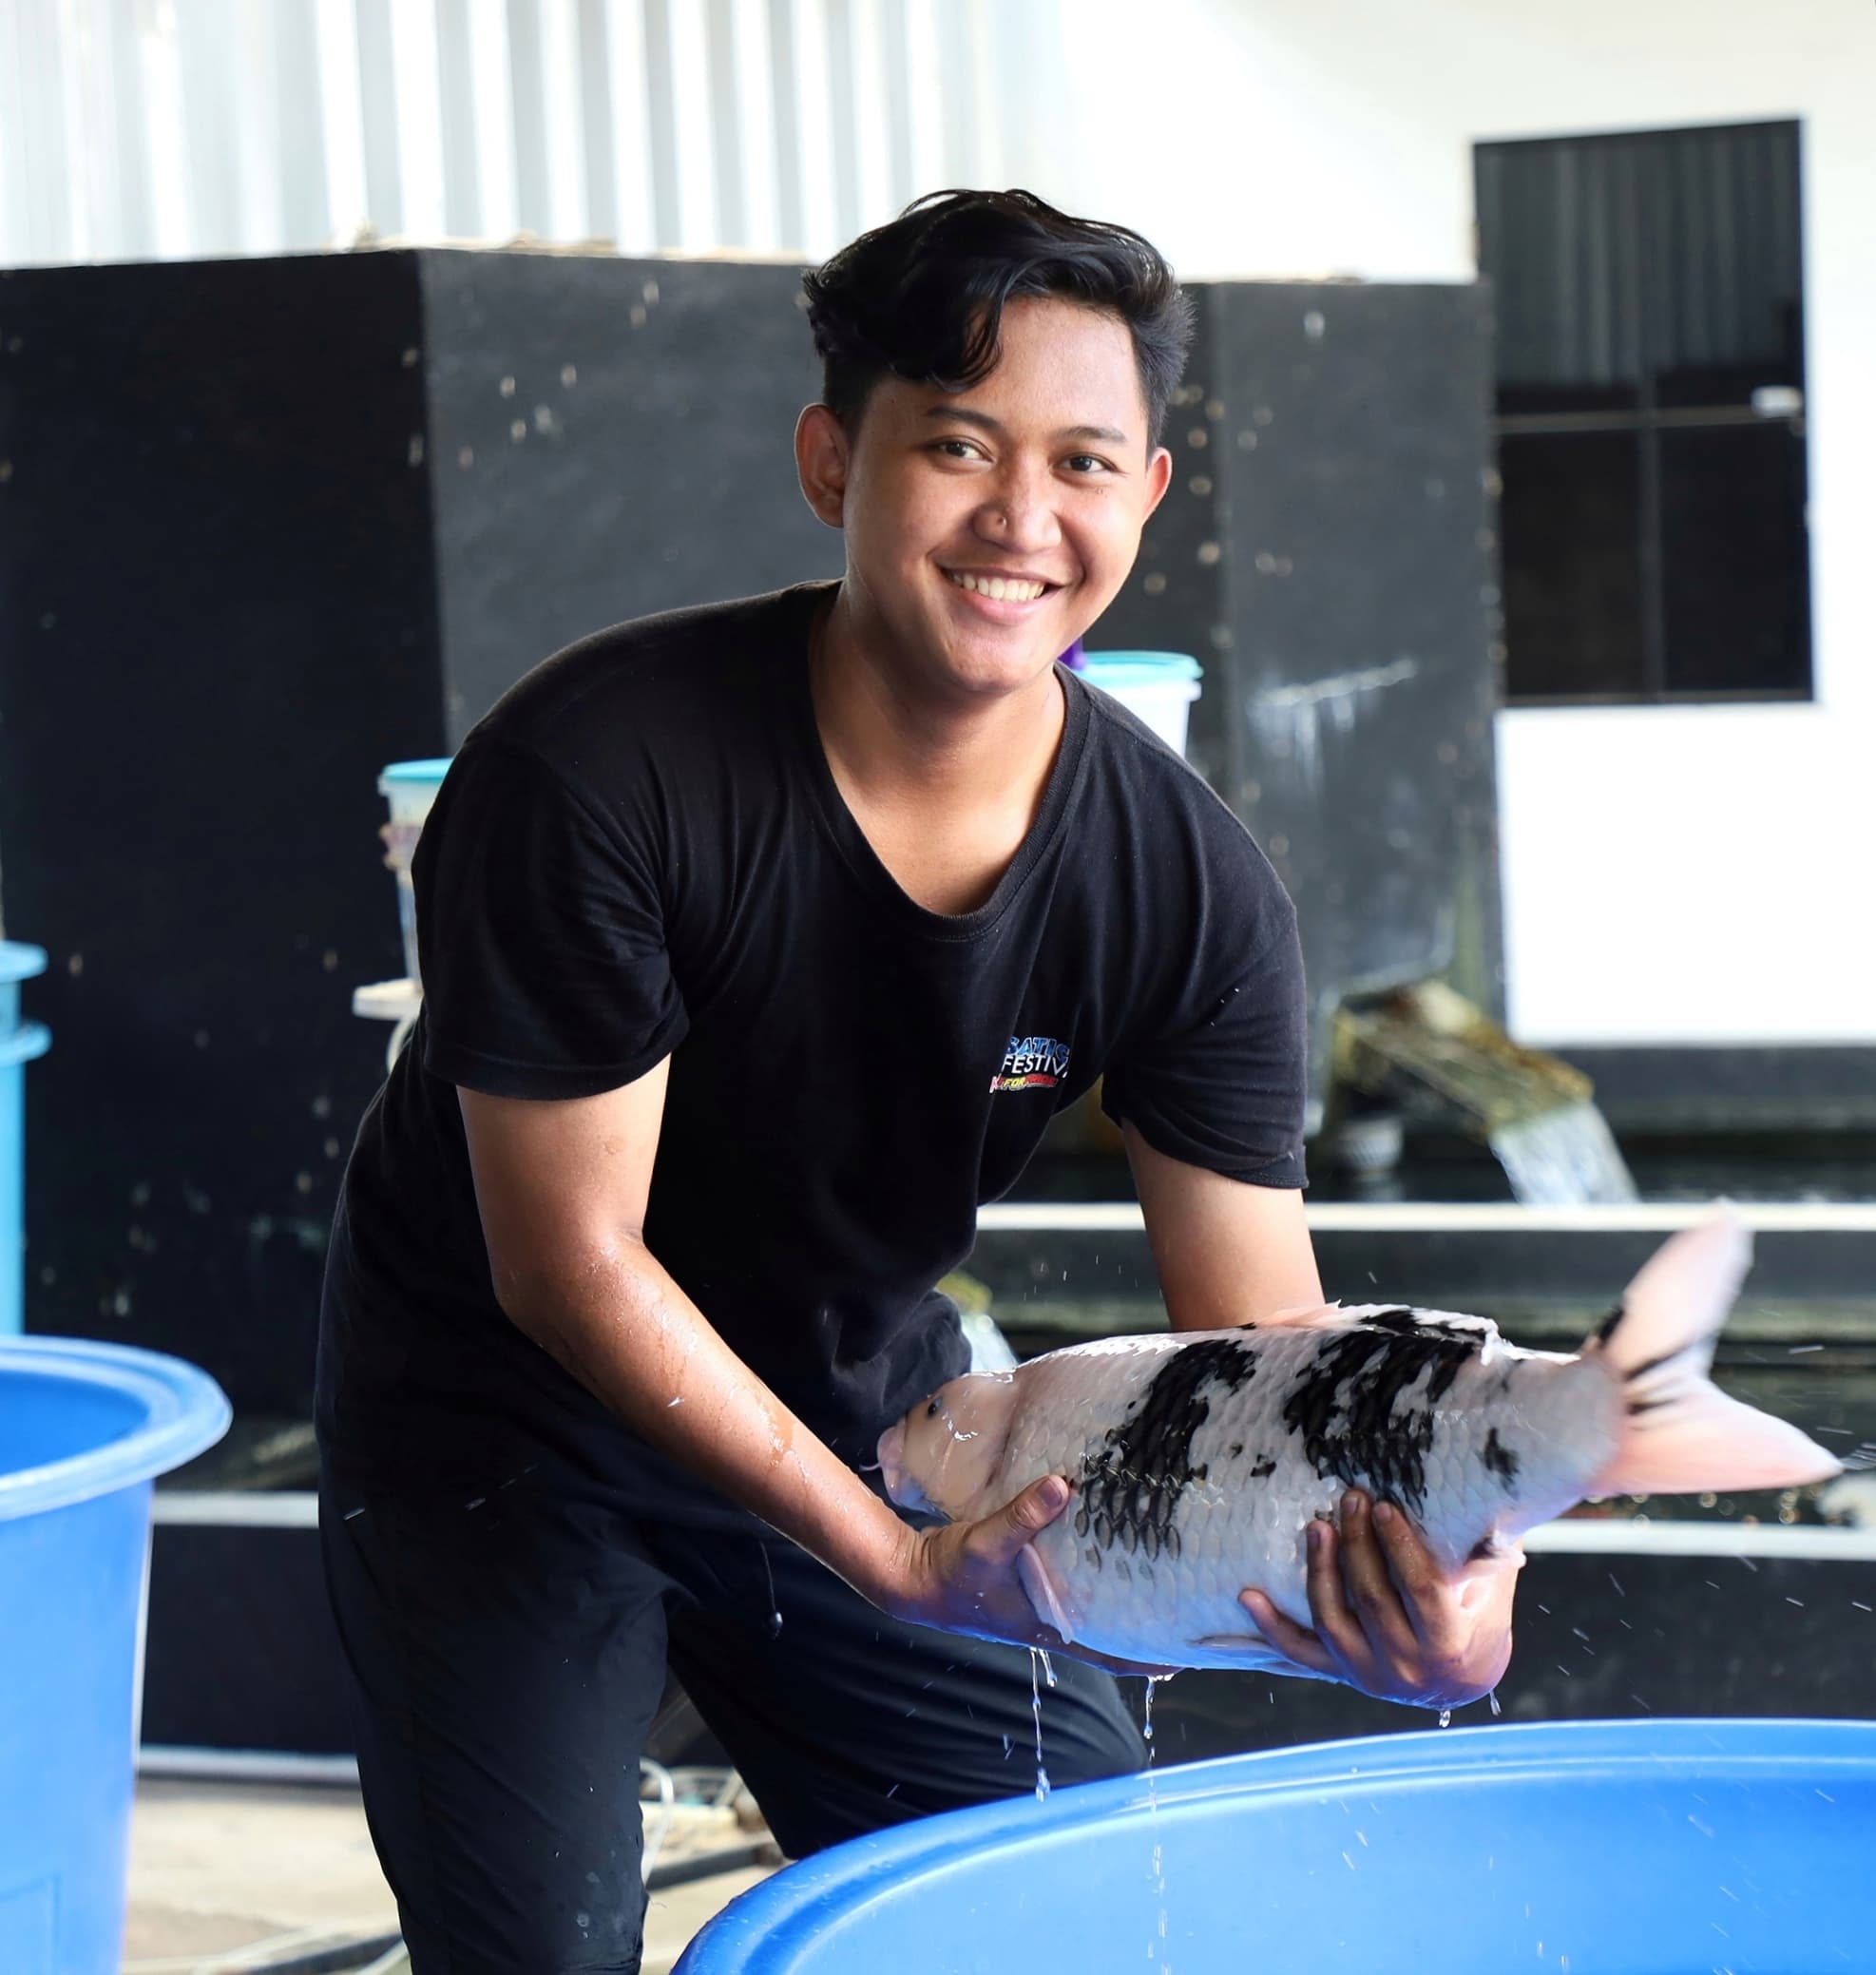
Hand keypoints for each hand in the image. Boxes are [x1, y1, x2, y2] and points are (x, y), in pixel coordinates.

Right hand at [887, 1475, 1181, 1679]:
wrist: (913, 1579)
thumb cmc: (951, 1573)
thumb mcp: (986, 1543)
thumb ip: (1023, 1516)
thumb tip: (1062, 1486)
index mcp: (1052, 1626)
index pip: (1114, 1655)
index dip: (1152, 1659)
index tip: (1194, 1656)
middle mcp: (1054, 1619)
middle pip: (1114, 1630)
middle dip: (1150, 1621)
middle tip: (1193, 1602)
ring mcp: (1043, 1602)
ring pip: (1096, 1604)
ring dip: (1125, 1592)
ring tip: (1164, 1567)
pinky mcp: (1031, 1580)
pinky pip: (1074, 1578)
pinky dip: (1093, 1566)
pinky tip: (1107, 1541)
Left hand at [1239, 1489, 1516, 1709]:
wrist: (1463, 1677)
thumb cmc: (1479, 1613)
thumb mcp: (1492, 1583)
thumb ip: (1484, 1548)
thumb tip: (1483, 1494)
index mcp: (1448, 1645)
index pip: (1420, 1590)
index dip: (1399, 1547)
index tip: (1383, 1507)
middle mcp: (1406, 1667)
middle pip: (1371, 1599)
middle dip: (1358, 1544)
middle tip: (1351, 1499)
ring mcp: (1368, 1675)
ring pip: (1332, 1620)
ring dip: (1319, 1570)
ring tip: (1316, 1527)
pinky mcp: (1340, 1673)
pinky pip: (1300, 1652)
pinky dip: (1272, 1626)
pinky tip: (1248, 1595)